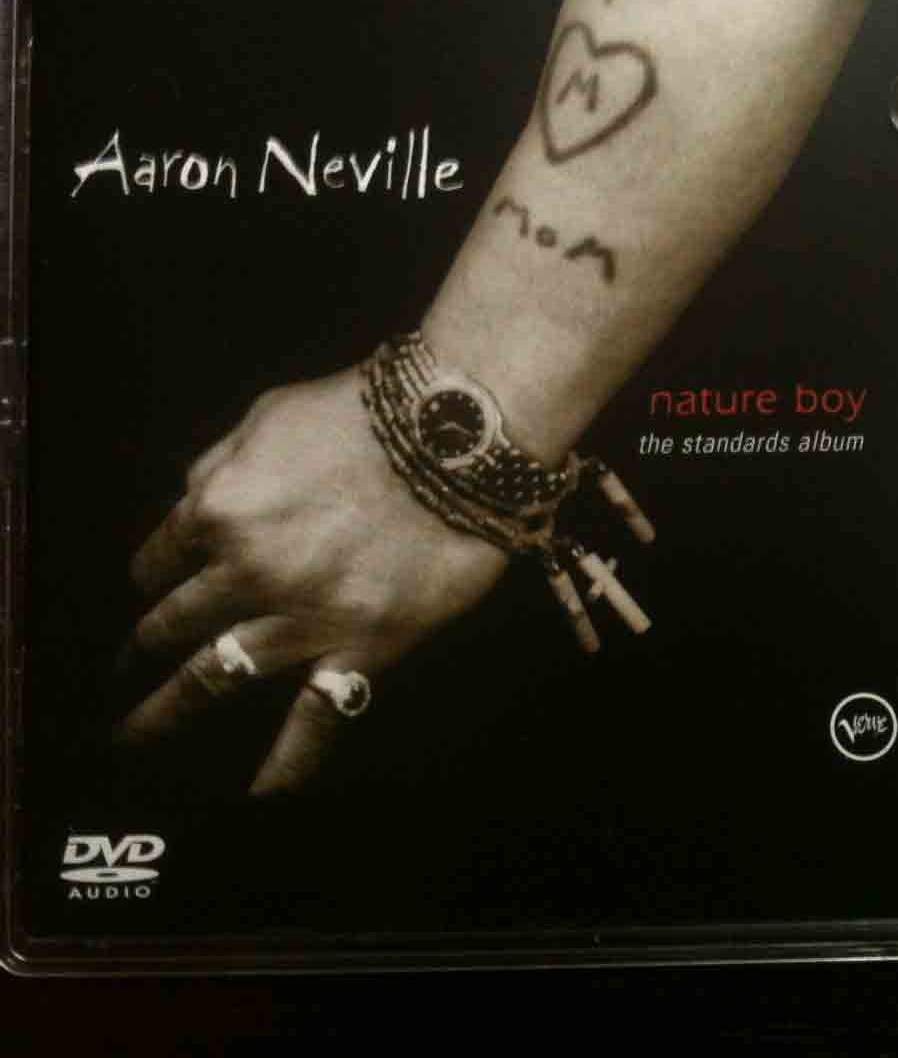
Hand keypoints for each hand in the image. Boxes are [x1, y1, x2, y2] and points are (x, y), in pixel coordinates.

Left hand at [121, 368, 509, 792]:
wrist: (460, 433)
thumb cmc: (371, 410)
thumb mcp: (269, 414)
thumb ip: (221, 462)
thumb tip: (197, 498)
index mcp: (219, 510)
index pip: (160, 553)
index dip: (152, 569)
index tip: (151, 582)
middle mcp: (249, 572)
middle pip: (174, 619)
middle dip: (145, 641)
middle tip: (126, 661)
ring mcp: (303, 617)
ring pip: (216, 675)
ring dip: (166, 710)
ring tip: (135, 734)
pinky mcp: (364, 646)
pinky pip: (316, 717)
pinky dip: (286, 764)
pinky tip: (258, 795)